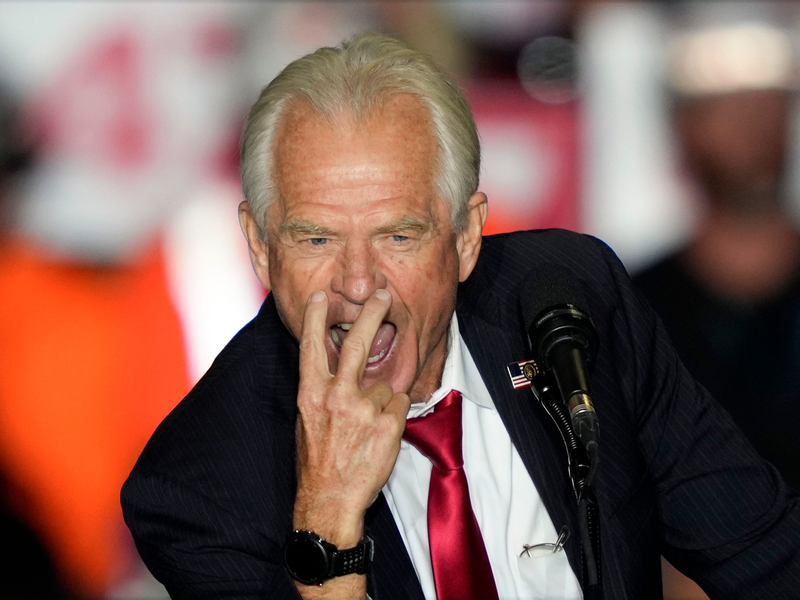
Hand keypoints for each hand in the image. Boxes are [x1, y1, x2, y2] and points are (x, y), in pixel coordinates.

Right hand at [292, 289, 410, 546]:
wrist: (329, 500)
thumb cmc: (317, 460)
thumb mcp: (307, 418)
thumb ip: (322, 390)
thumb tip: (337, 366)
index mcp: (310, 393)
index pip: (311, 346)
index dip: (315, 318)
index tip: (320, 296)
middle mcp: (336, 396)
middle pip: (357, 344)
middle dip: (372, 313)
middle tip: (383, 294)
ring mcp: (363, 409)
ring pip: (385, 386)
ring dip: (382, 402)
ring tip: (367, 428)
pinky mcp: (387, 424)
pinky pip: (399, 405)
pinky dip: (394, 416)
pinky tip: (379, 435)